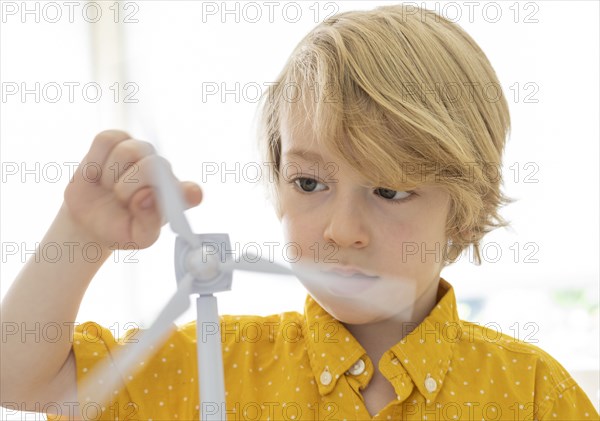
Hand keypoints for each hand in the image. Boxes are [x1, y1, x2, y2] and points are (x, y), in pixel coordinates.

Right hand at [63, 130, 201, 248]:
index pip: (191, 193)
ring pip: (128, 150)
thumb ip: (148, 223)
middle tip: (120, 199)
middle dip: (128, 186)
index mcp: (176, 198)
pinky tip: (98, 175)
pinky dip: (96, 161)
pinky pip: (106, 140)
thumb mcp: (136, 237)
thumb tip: (147, 197)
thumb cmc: (120, 229)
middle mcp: (163, 171)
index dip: (184, 193)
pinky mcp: (118, 141)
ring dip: (111, 174)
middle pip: (152, 165)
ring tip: (110, 188)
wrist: (90, 220)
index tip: (163, 201)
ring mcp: (142, 153)